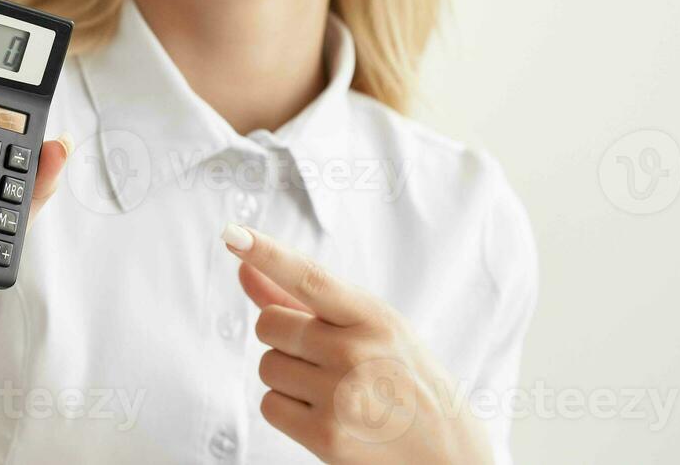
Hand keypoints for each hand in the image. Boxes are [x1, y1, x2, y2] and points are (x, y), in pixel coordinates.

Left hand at [223, 224, 491, 464]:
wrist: (444, 451)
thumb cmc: (401, 377)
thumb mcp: (370, 327)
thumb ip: (301, 298)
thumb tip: (243, 267)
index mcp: (373, 316)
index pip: (309, 278)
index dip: (268, 253)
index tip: (234, 235)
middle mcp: (356, 352)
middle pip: (269, 325)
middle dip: (283, 337)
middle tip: (322, 356)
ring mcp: (341, 396)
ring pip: (267, 366)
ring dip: (287, 376)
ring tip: (333, 389)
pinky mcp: (327, 436)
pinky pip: (269, 405)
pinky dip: (286, 409)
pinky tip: (324, 413)